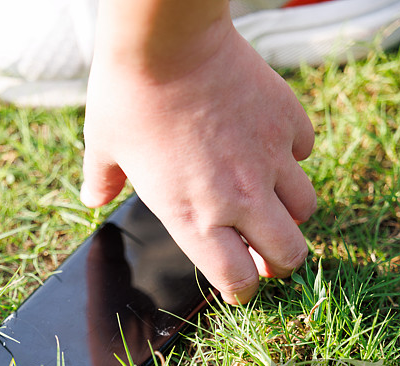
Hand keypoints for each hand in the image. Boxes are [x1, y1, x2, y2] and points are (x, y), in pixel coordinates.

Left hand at [82, 15, 315, 303]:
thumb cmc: (128, 97)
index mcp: (193, 217)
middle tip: (268, 253)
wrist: (166, 41)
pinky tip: (269, 146)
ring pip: (305, 208)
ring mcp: (269, 159)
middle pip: (289, 255)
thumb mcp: (103, 147)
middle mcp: (239, 198)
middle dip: (280, 262)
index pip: (237, 279)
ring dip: (290, 213)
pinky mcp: (286, 121)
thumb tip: (94, 199)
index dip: (242, 290)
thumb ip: (102, 181)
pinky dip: (292, 156)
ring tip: (271, 201)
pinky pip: (305, 152)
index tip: (240, 286)